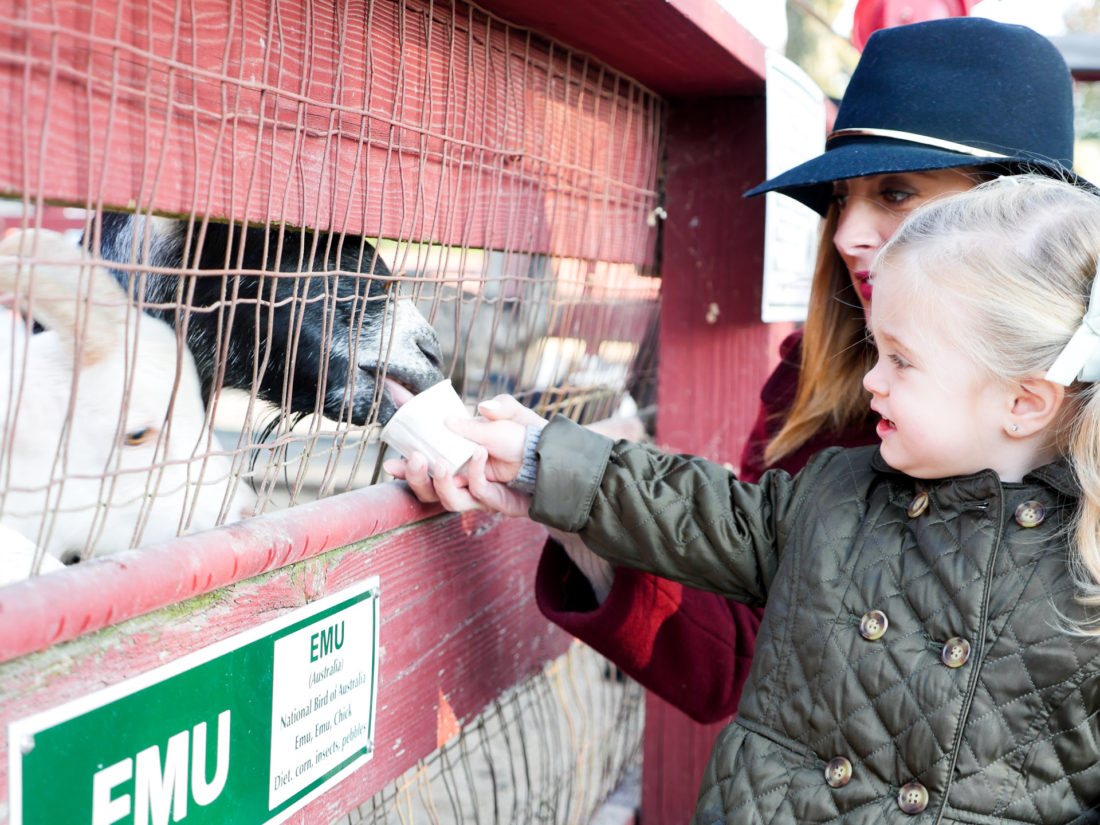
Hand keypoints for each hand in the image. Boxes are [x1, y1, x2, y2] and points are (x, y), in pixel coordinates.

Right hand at [383, 394, 545, 517]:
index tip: (389, 462)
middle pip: (427, 490)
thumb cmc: (529, 437)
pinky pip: (479, 493)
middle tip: (414, 459)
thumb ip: (499, 406)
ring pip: (449, 501)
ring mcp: (479, 492)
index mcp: (455, 458)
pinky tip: (480, 455)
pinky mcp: (497, 501)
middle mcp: (463, 478)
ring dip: (441, 483)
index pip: (423, 466)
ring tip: (442, 464)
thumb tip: (482, 406)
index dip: (403, 469)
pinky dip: (475, 473)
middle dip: (414, 479)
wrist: (556, 458)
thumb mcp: (512, 414)